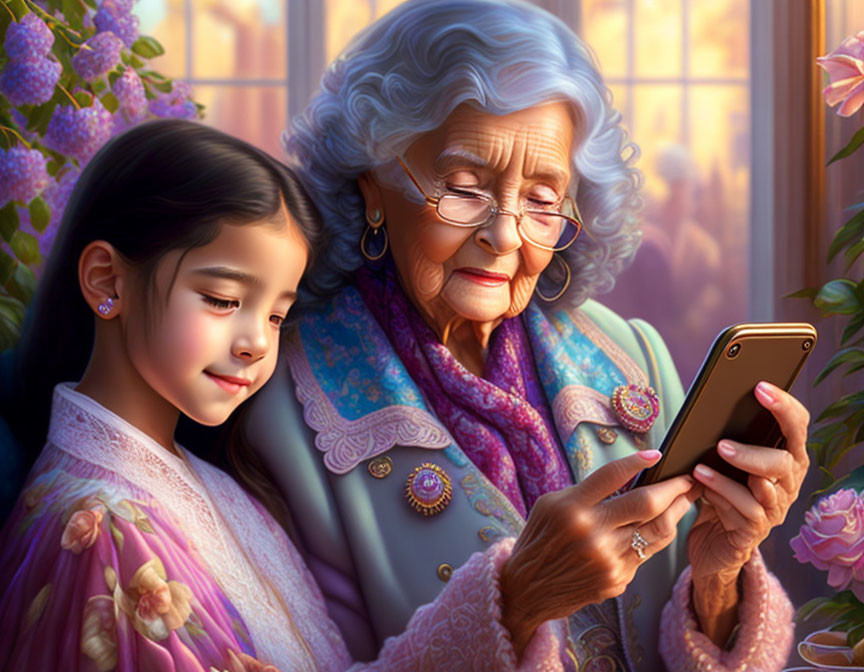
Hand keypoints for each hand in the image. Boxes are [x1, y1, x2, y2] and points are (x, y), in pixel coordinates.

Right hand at [500, 450, 697, 656]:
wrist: (528, 588)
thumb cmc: (540, 540)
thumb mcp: (551, 504)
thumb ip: (587, 491)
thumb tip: (628, 476)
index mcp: (571, 508)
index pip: (612, 476)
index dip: (637, 461)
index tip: (657, 455)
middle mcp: (591, 533)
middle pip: (647, 504)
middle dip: (674, 488)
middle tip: (688, 479)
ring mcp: (607, 559)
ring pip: (658, 531)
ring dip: (677, 512)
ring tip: (686, 499)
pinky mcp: (617, 579)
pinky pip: (646, 554)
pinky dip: (654, 538)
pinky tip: (658, 527)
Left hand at [688, 381, 809, 641]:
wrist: (712, 544)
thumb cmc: (718, 493)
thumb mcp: (722, 463)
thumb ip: (726, 438)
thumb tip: (710, 404)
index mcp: (784, 458)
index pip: (797, 427)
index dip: (784, 406)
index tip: (760, 387)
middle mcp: (786, 483)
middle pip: (787, 461)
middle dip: (755, 451)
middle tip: (722, 444)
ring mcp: (774, 509)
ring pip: (766, 488)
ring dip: (735, 473)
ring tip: (705, 463)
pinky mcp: (754, 531)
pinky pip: (744, 511)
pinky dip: (721, 494)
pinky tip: (700, 484)